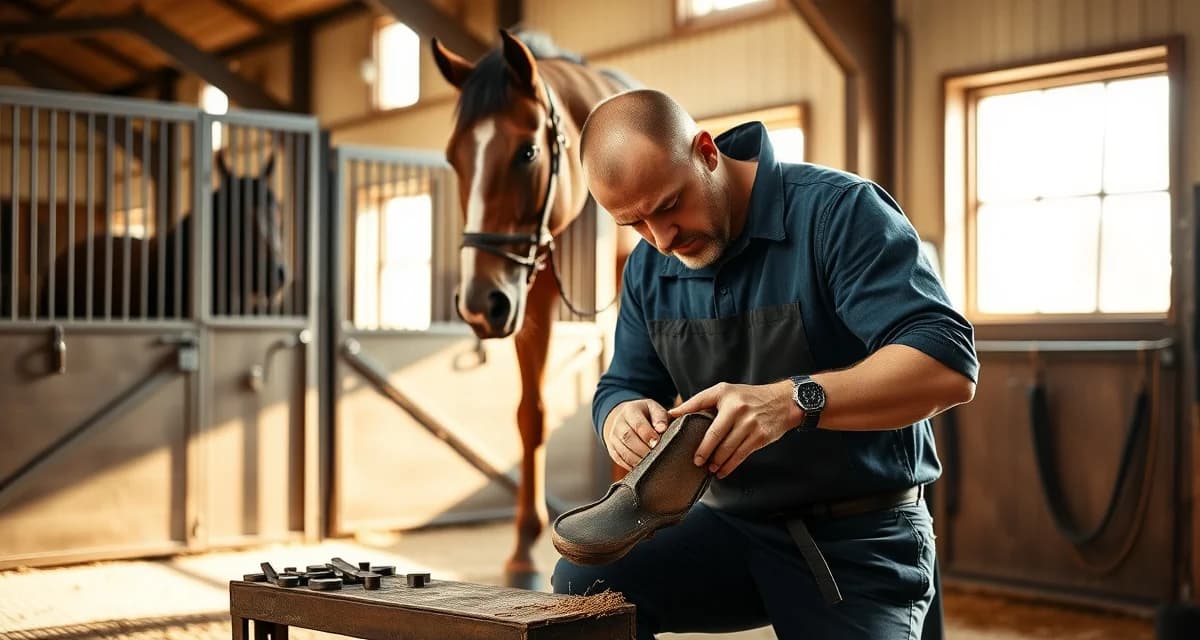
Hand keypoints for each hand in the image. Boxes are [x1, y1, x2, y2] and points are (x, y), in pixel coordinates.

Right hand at [603, 398, 670, 470]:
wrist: (622, 417)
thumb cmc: (644, 414)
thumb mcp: (653, 409)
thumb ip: (660, 417)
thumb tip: (662, 428)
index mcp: (630, 410)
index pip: (637, 424)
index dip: (647, 434)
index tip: (657, 442)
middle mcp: (618, 423)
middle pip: (628, 438)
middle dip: (643, 449)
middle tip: (656, 455)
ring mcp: (613, 437)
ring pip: (623, 451)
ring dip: (638, 459)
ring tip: (651, 462)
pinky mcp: (612, 449)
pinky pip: (620, 460)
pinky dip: (631, 465)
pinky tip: (642, 466)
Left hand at [669, 380, 797, 478]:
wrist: (783, 402)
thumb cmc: (749, 398)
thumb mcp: (726, 392)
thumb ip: (702, 402)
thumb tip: (674, 414)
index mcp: (725, 394)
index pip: (699, 403)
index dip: (684, 414)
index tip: (669, 427)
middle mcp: (737, 408)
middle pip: (714, 434)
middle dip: (703, 450)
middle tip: (695, 461)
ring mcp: (750, 423)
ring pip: (728, 448)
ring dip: (716, 461)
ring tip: (708, 468)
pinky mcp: (759, 437)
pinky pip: (740, 455)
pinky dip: (729, 466)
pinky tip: (722, 471)